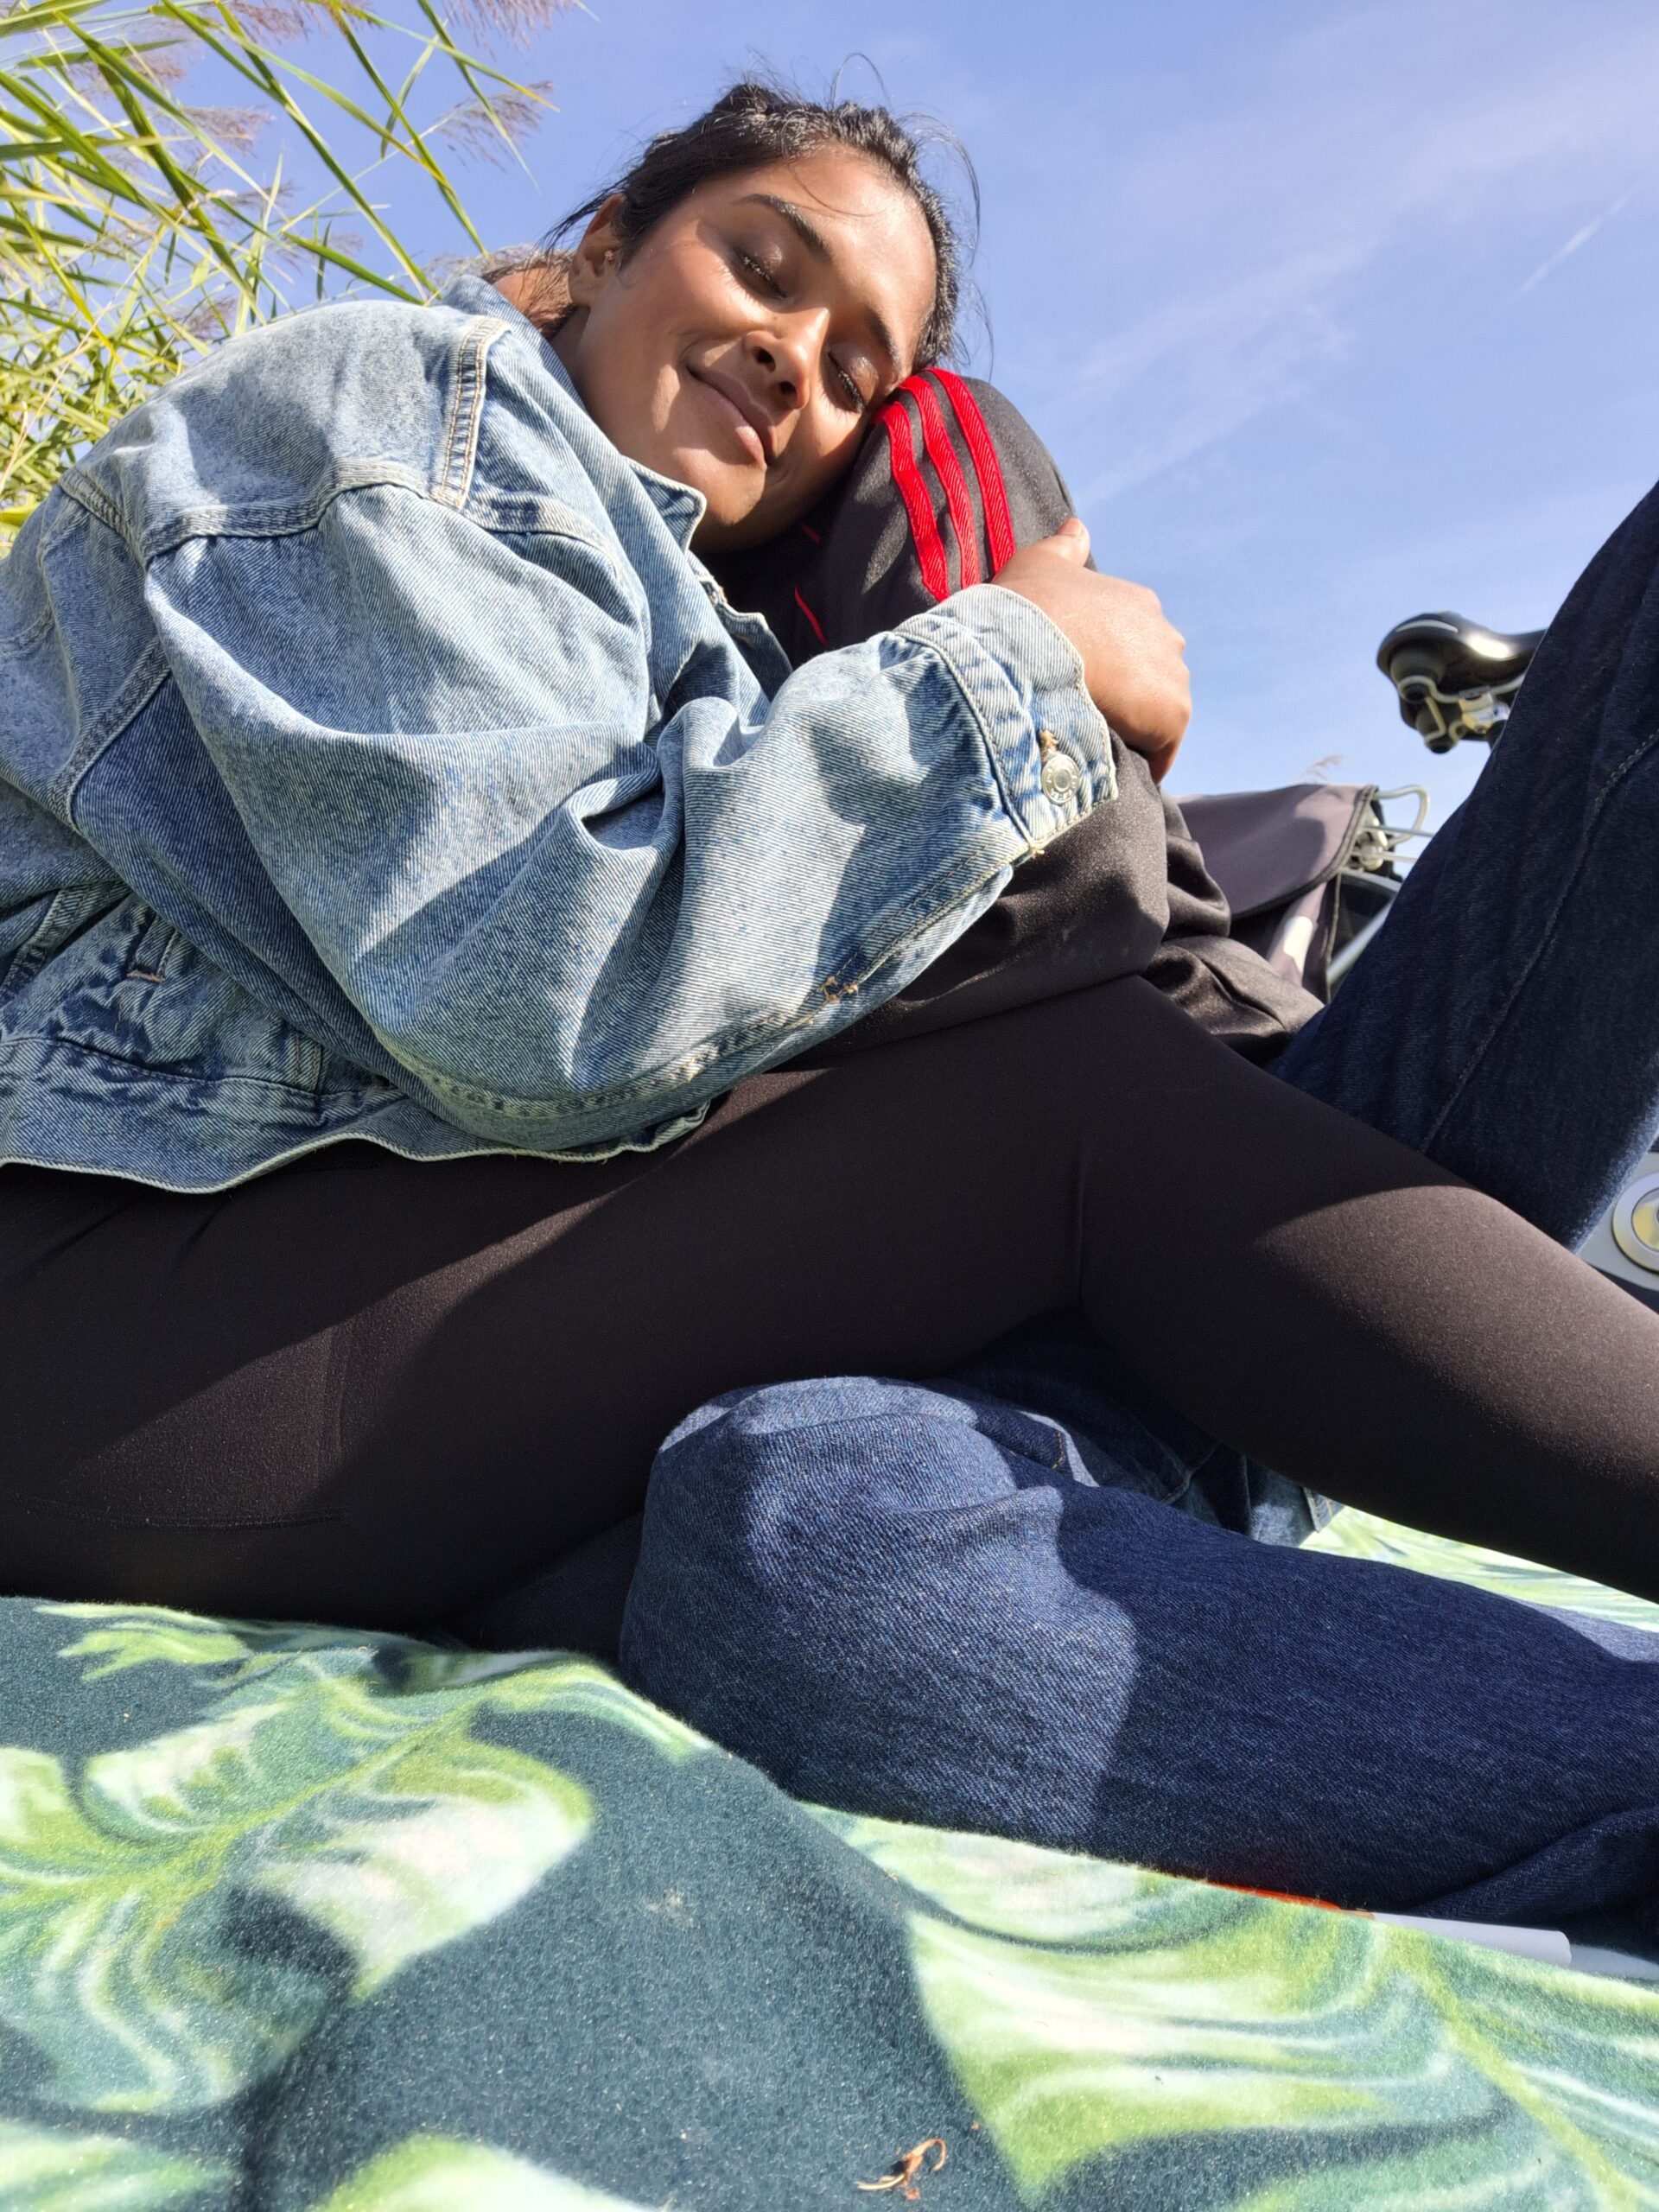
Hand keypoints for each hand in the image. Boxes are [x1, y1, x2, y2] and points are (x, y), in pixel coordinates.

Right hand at [994, 518, 1190, 783]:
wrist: (1025, 650)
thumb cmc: (1024, 608)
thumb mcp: (1039, 562)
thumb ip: (1065, 547)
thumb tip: (1079, 527)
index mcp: (1137, 602)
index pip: (1134, 641)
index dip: (1109, 665)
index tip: (1083, 684)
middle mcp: (1165, 633)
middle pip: (1153, 675)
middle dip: (1129, 696)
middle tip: (1088, 718)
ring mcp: (1172, 673)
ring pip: (1159, 711)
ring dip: (1135, 729)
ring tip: (1099, 747)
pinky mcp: (1173, 714)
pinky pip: (1163, 749)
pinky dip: (1144, 762)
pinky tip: (1114, 771)